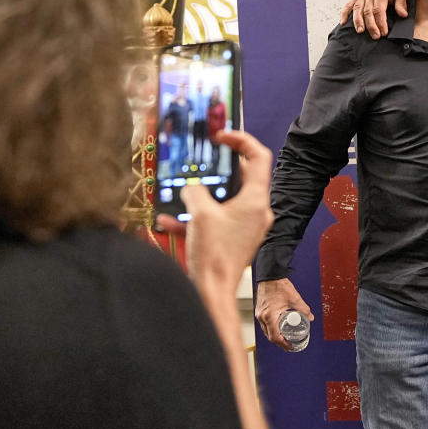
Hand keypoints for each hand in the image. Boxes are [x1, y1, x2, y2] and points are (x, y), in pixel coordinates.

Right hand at [157, 130, 274, 292]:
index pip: (259, 157)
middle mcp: (257, 211)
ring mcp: (247, 226)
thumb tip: (190, 186)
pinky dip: (196, 216)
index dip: (242, 141)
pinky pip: (216, 219)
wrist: (212, 292)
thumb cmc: (214, 255)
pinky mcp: (234, 238)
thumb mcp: (200, 214)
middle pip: (242, 177)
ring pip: (225, 198)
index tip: (222, 135)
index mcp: (256, 200)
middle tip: (201, 158)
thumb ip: (195, 191)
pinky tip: (168, 219)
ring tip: (181, 188)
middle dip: (218, 168)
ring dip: (202, 193)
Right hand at [255, 278, 313, 351]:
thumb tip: (310, 317)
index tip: (290, 346)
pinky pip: (264, 324)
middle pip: (269, 336)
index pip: (275, 336)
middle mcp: (262, 316)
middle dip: (279, 342)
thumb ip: (304, 309)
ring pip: (265, 330)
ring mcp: (259, 313)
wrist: (270, 275)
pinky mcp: (259, 310)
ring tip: (283, 338)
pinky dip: (270, 328)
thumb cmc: (279, 285)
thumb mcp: (295, 299)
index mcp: (270, 316)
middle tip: (288, 345)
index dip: (283, 344)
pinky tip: (277, 327)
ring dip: (274, 336)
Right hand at [338, 0, 411, 38]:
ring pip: (357, 9)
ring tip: (360, 31)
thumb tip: (403, 14)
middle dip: (371, 25)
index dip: (381, 22)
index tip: (384, 33)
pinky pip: (349, 5)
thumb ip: (402, 3)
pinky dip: (344, 13)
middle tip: (375, 36)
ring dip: (358, 21)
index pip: (378, 10)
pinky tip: (343, 22)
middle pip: (367, 11)